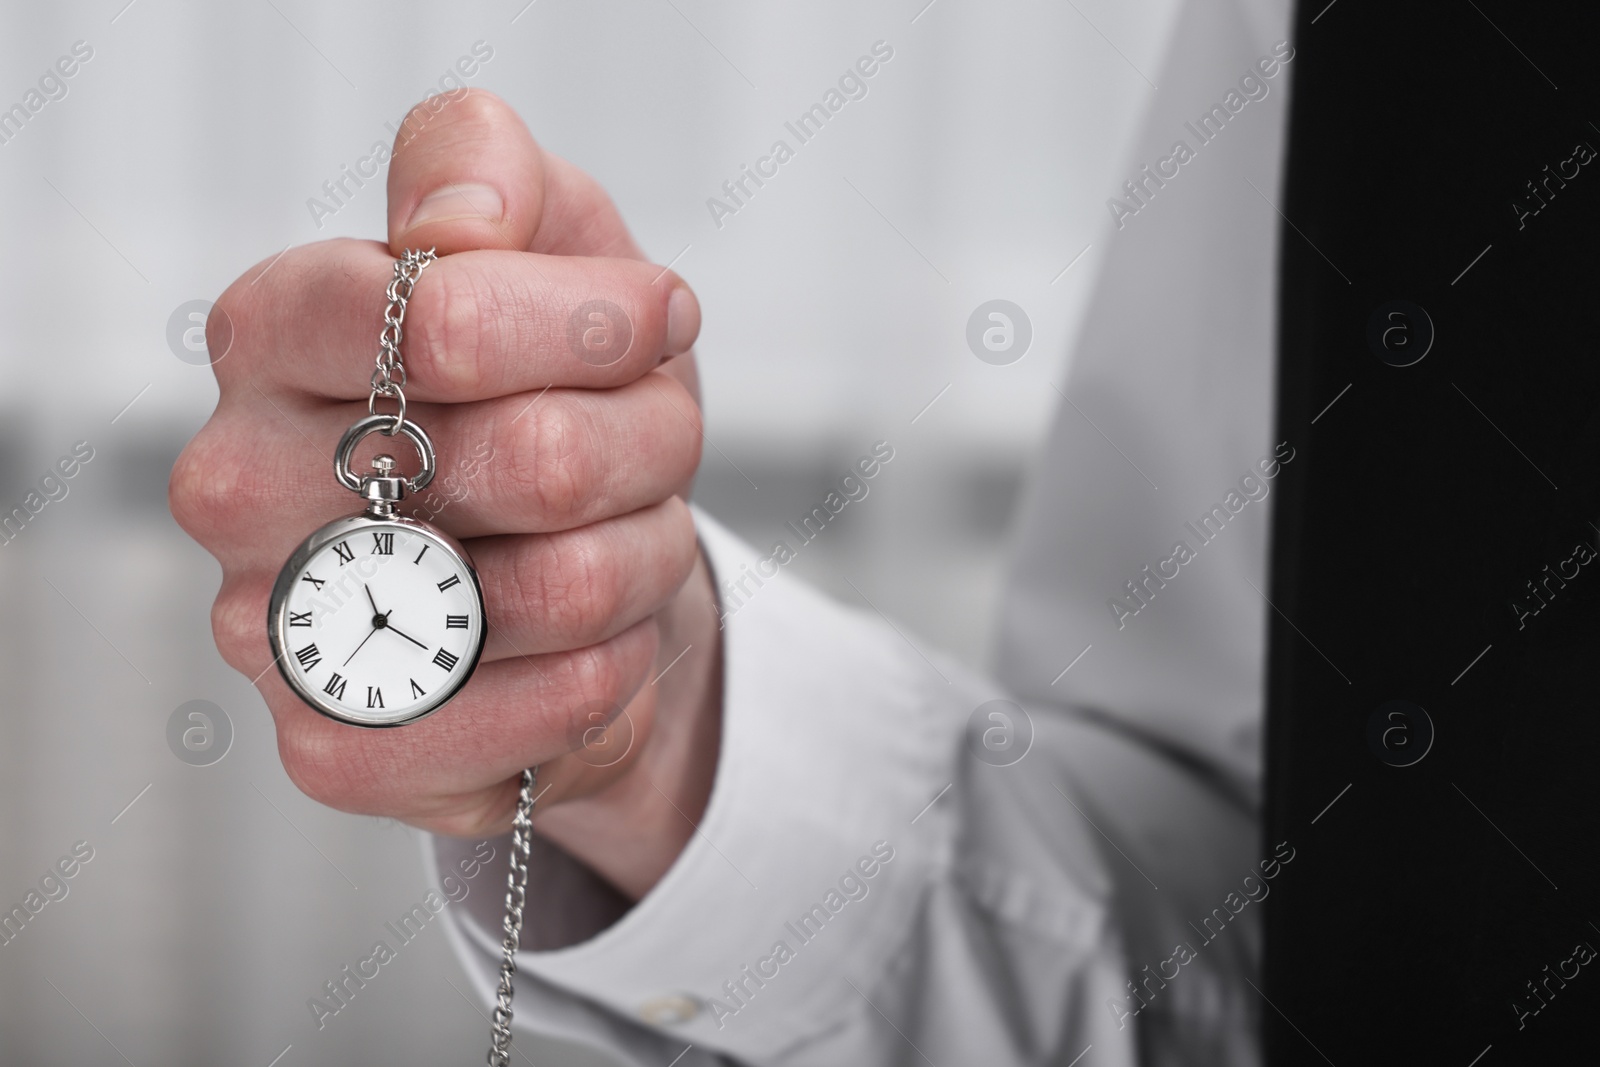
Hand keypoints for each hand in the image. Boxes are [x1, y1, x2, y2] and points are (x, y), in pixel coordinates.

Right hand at [170, 90, 723, 899]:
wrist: (573, 554)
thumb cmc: (552, 385)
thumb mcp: (542, 227)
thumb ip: (479, 166)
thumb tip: (455, 231)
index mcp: (272, 333)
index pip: (443, 314)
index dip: (589, 322)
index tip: (650, 322)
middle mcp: (240, 482)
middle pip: (535, 460)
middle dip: (645, 444)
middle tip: (644, 445)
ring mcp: (280, 627)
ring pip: (564, 589)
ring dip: (641, 554)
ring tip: (613, 536)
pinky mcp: (340, 747)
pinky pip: (542, 711)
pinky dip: (612, 668)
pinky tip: (588, 640)